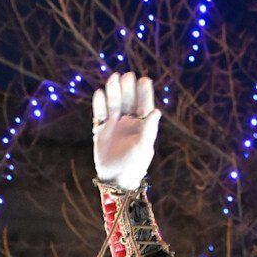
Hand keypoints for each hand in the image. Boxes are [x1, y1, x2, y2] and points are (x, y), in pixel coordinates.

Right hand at [92, 72, 159, 190]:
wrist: (116, 181)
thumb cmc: (134, 166)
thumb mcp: (143, 147)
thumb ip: (149, 129)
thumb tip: (157, 111)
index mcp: (142, 127)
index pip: (144, 106)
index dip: (144, 93)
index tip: (144, 79)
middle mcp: (128, 123)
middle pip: (128, 102)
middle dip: (127, 89)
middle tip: (127, 75)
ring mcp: (114, 126)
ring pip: (113, 105)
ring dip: (113, 92)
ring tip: (113, 78)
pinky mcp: (101, 131)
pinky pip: (100, 114)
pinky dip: (99, 104)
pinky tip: (99, 93)